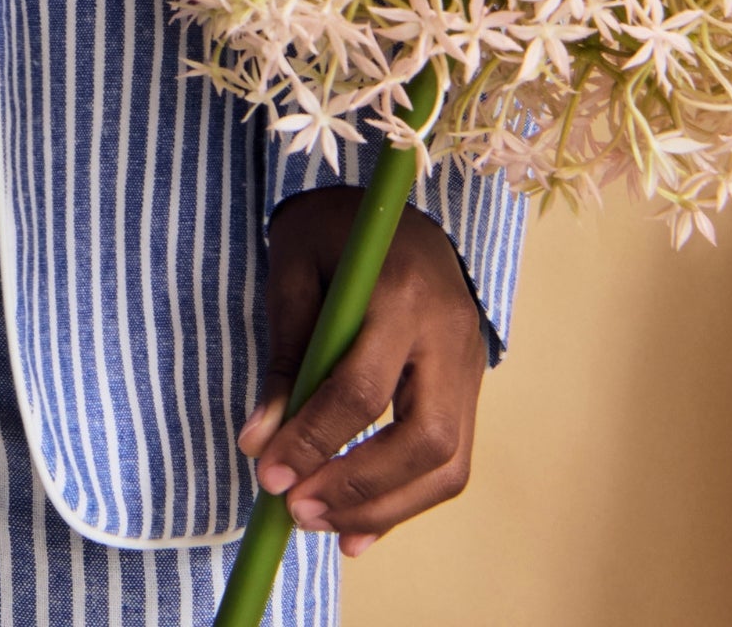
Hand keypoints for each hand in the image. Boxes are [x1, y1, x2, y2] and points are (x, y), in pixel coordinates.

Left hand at [239, 189, 487, 558]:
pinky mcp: (471, 385)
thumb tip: (260, 443)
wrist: (394, 205)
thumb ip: (283, 354)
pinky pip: (450, 459)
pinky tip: (357, 525)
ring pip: (448, 463)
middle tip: (297, 512)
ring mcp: (469, 362)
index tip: (267, 474)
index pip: (363, 386)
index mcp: (401, 289)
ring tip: (321, 525)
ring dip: (383, 508)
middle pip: (425, 438)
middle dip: (360, 488)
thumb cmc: (333, 231)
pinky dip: (404, 501)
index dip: (314, 439)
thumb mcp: (292, 266)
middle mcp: (448, 332)